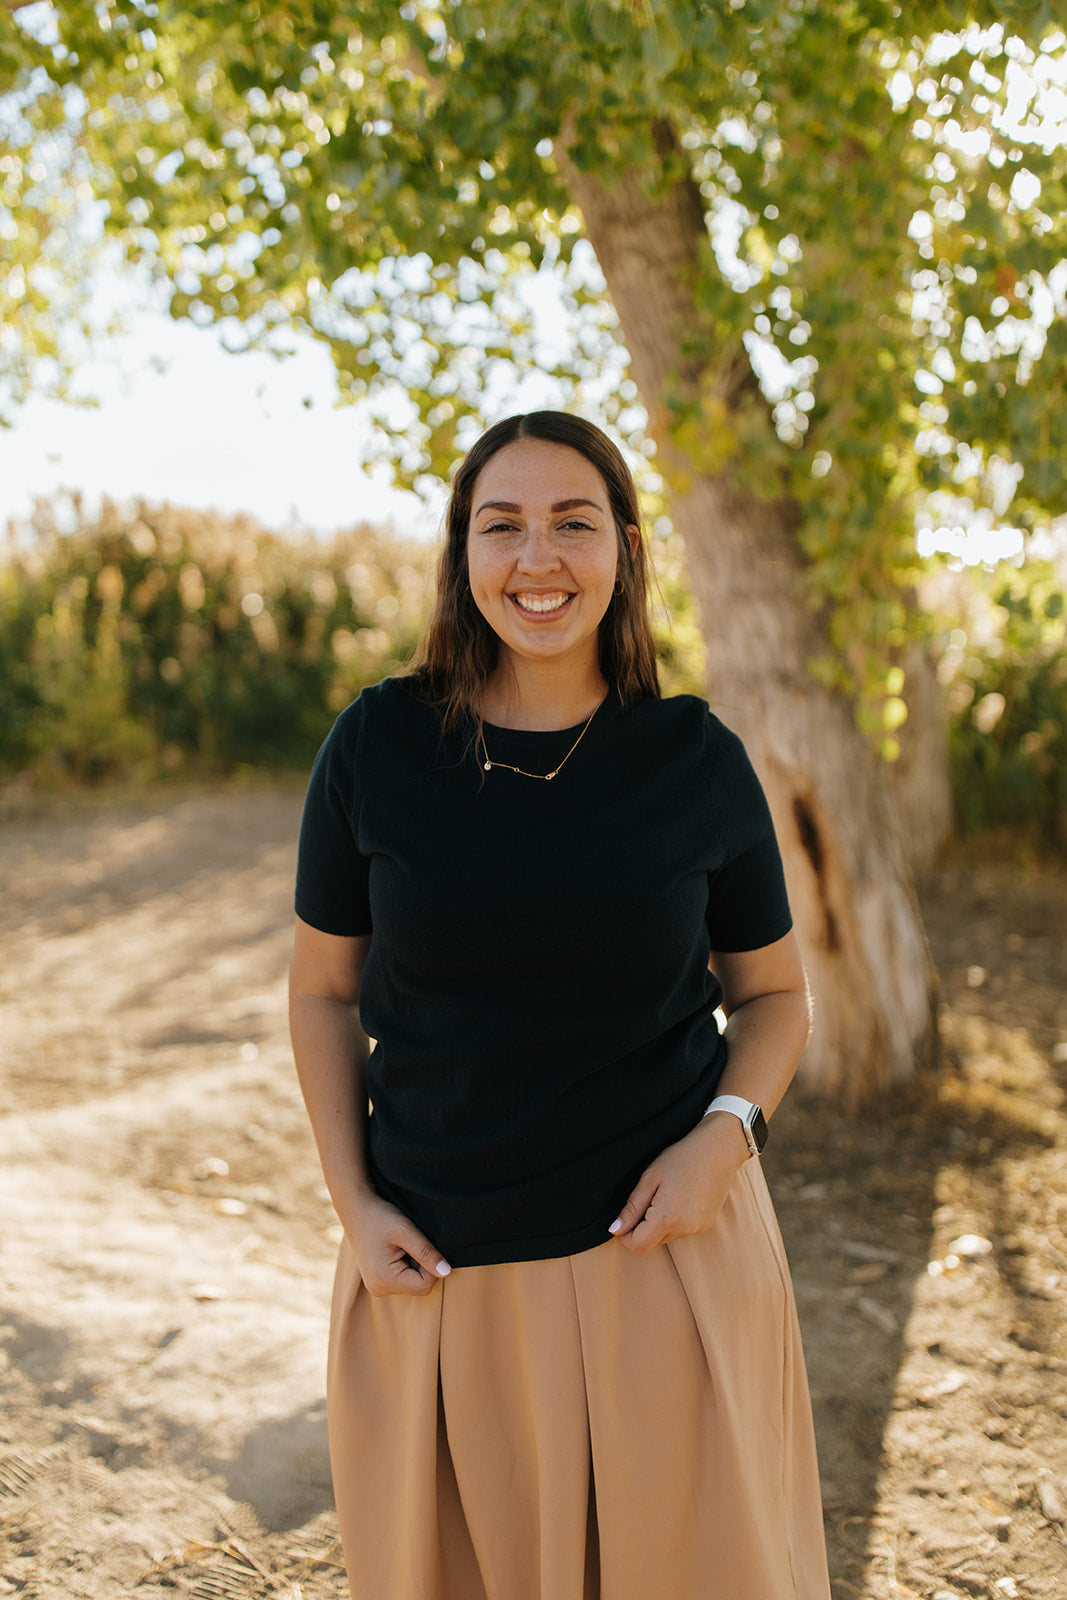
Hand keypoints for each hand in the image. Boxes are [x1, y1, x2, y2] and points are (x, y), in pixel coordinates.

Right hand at [344, 1191, 451, 1295]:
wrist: (355, 1209)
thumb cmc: (380, 1216)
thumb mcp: (406, 1231)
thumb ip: (427, 1253)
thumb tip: (447, 1273)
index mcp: (384, 1280)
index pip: (425, 1286)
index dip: (430, 1266)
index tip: (419, 1245)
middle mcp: (378, 1289)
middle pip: (418, 1287)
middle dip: (421, 1266)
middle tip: (408, 1244)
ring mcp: (376, 1287)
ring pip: (411, 1283)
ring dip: (413, 1265)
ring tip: (399, 1246)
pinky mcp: (377, 1281)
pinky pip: (402, 1280)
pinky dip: (404, 1266)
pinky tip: (395, 1250)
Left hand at [609, 1112, 749, 1255]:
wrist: (718, 1149)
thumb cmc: (681, 1158)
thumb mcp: (650, 1178)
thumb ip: (632, 1208)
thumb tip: (615, 1230)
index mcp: (667, 1217)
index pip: (637, 1246)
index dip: (624, 1236)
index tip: (623, 1219)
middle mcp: (685, 1228)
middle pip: (651, 1242)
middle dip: (641, 1228)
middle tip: (646, 1198)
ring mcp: (698, 1228)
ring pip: (666, 1236)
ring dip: (658, 1223)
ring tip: (665, 1194)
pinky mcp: (706, 1224)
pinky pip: (682, 1230)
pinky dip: (674, 1220)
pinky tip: (679, 1197)